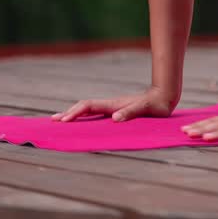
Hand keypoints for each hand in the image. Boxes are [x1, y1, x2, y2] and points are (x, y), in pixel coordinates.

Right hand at [51, 84, 176, 122]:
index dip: (75, 112)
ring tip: (61, 120)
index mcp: (113, 104)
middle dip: (69, 113)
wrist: (164, 96)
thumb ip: (131, 112)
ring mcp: (113, 107)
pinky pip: (96, 114)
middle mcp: (110, 105)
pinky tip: (82, 122)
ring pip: (89, 110)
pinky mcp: (117, 111)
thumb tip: (115, 118)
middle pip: (84, 107)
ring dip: (74, 114)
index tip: (64, 121)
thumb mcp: (145, 109)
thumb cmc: (156, 105)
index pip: (89, 106)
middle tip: (53, 121)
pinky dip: (84, 116)